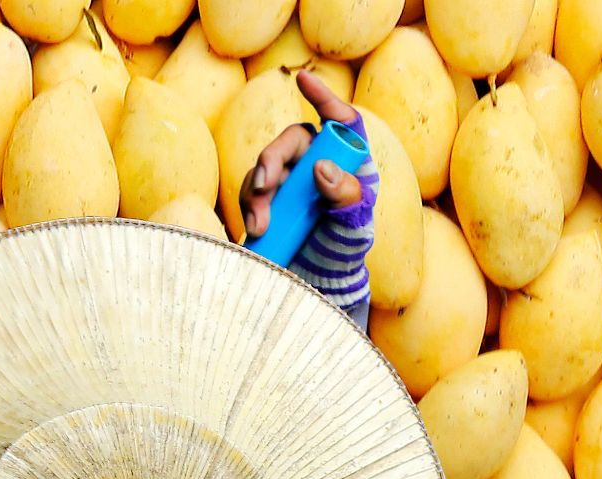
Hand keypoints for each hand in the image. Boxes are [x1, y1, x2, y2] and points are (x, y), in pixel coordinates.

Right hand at [239, 70, 365, 241]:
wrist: (321, 275)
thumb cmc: (344, 245)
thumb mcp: (352, 225)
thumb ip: (344, 197)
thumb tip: (321, 168)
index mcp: (346, 161)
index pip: (341, 120)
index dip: (323, 97)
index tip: (302, 80)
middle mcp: (316, 161)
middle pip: (291, 142)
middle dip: (271, 160)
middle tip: (264, 186)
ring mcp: (291, 178)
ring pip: (265, 166)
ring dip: (256, 192)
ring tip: (260, 224)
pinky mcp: (271, 196)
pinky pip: (252, 189)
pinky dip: (250, 207)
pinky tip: (255, 229)